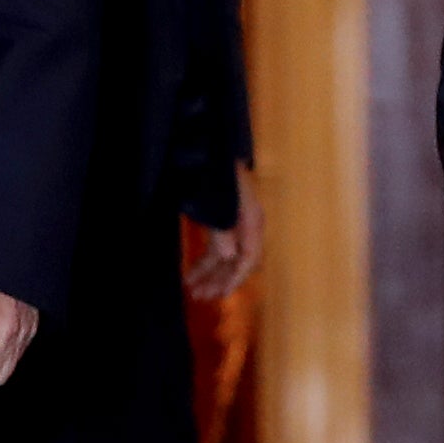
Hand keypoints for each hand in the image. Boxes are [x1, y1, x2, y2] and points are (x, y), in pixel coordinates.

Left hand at [186, 161, 264, 301]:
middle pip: (236, 261)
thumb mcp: (219, 203)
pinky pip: (216, 245)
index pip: (249, 258)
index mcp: (251, 220)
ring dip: (209, 273)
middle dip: (218, 280)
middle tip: (199, 296)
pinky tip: (192, 270)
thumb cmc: (217, 172)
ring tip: (192, 288)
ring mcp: (234, 221)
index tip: (221, 295)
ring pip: (225, 256)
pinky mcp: (221, 218)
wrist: (211, 145)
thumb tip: (230, 256)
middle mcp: (246, 223)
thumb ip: (223, 230)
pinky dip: (205, 259)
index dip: (236, 278)